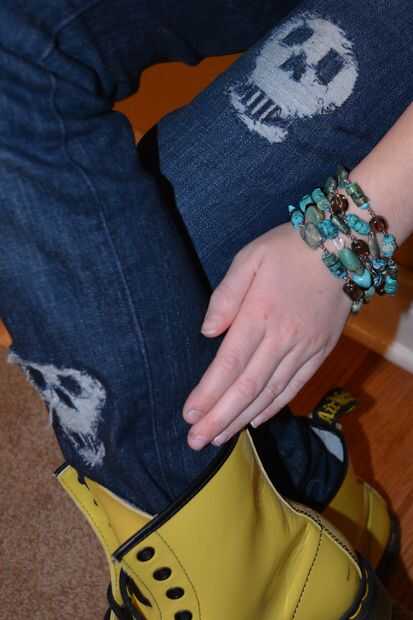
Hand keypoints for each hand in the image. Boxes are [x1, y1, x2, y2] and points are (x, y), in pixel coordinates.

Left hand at [182, 222, 351, 449]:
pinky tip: (256, 421)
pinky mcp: (320, 352)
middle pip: (247, 387)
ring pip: (270, 393)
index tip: (190, 415)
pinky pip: (295, 386)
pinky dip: (274, 407)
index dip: (209, 393)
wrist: (341, 248)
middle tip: (196, 441)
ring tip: (219, 438)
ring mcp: (304, 349)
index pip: (229, 364)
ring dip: (242, 418)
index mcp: (260, 316)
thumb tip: (207, 332)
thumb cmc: (288, 250)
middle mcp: (283, 339)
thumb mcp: (249, 259)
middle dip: (219, 417)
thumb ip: (226, 296)